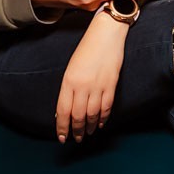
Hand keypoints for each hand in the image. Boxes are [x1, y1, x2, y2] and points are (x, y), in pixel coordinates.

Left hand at [55, 13, 127, 142]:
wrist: (106, 34)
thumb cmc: (86, 50)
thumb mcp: (71, 69)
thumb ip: (68, 89)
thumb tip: (65, 110)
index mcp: (68, 81)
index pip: (63, 111)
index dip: (62, 127)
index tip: (62, 137)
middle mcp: (82, 86)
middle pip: (78, 115)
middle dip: (76, 130)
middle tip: (76, 139)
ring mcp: (98, 85)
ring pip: (92, 114)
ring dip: (89, 127)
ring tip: (87, 134)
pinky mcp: (111, 84)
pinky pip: (106, 106)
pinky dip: (103, 117)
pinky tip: (100, 123)